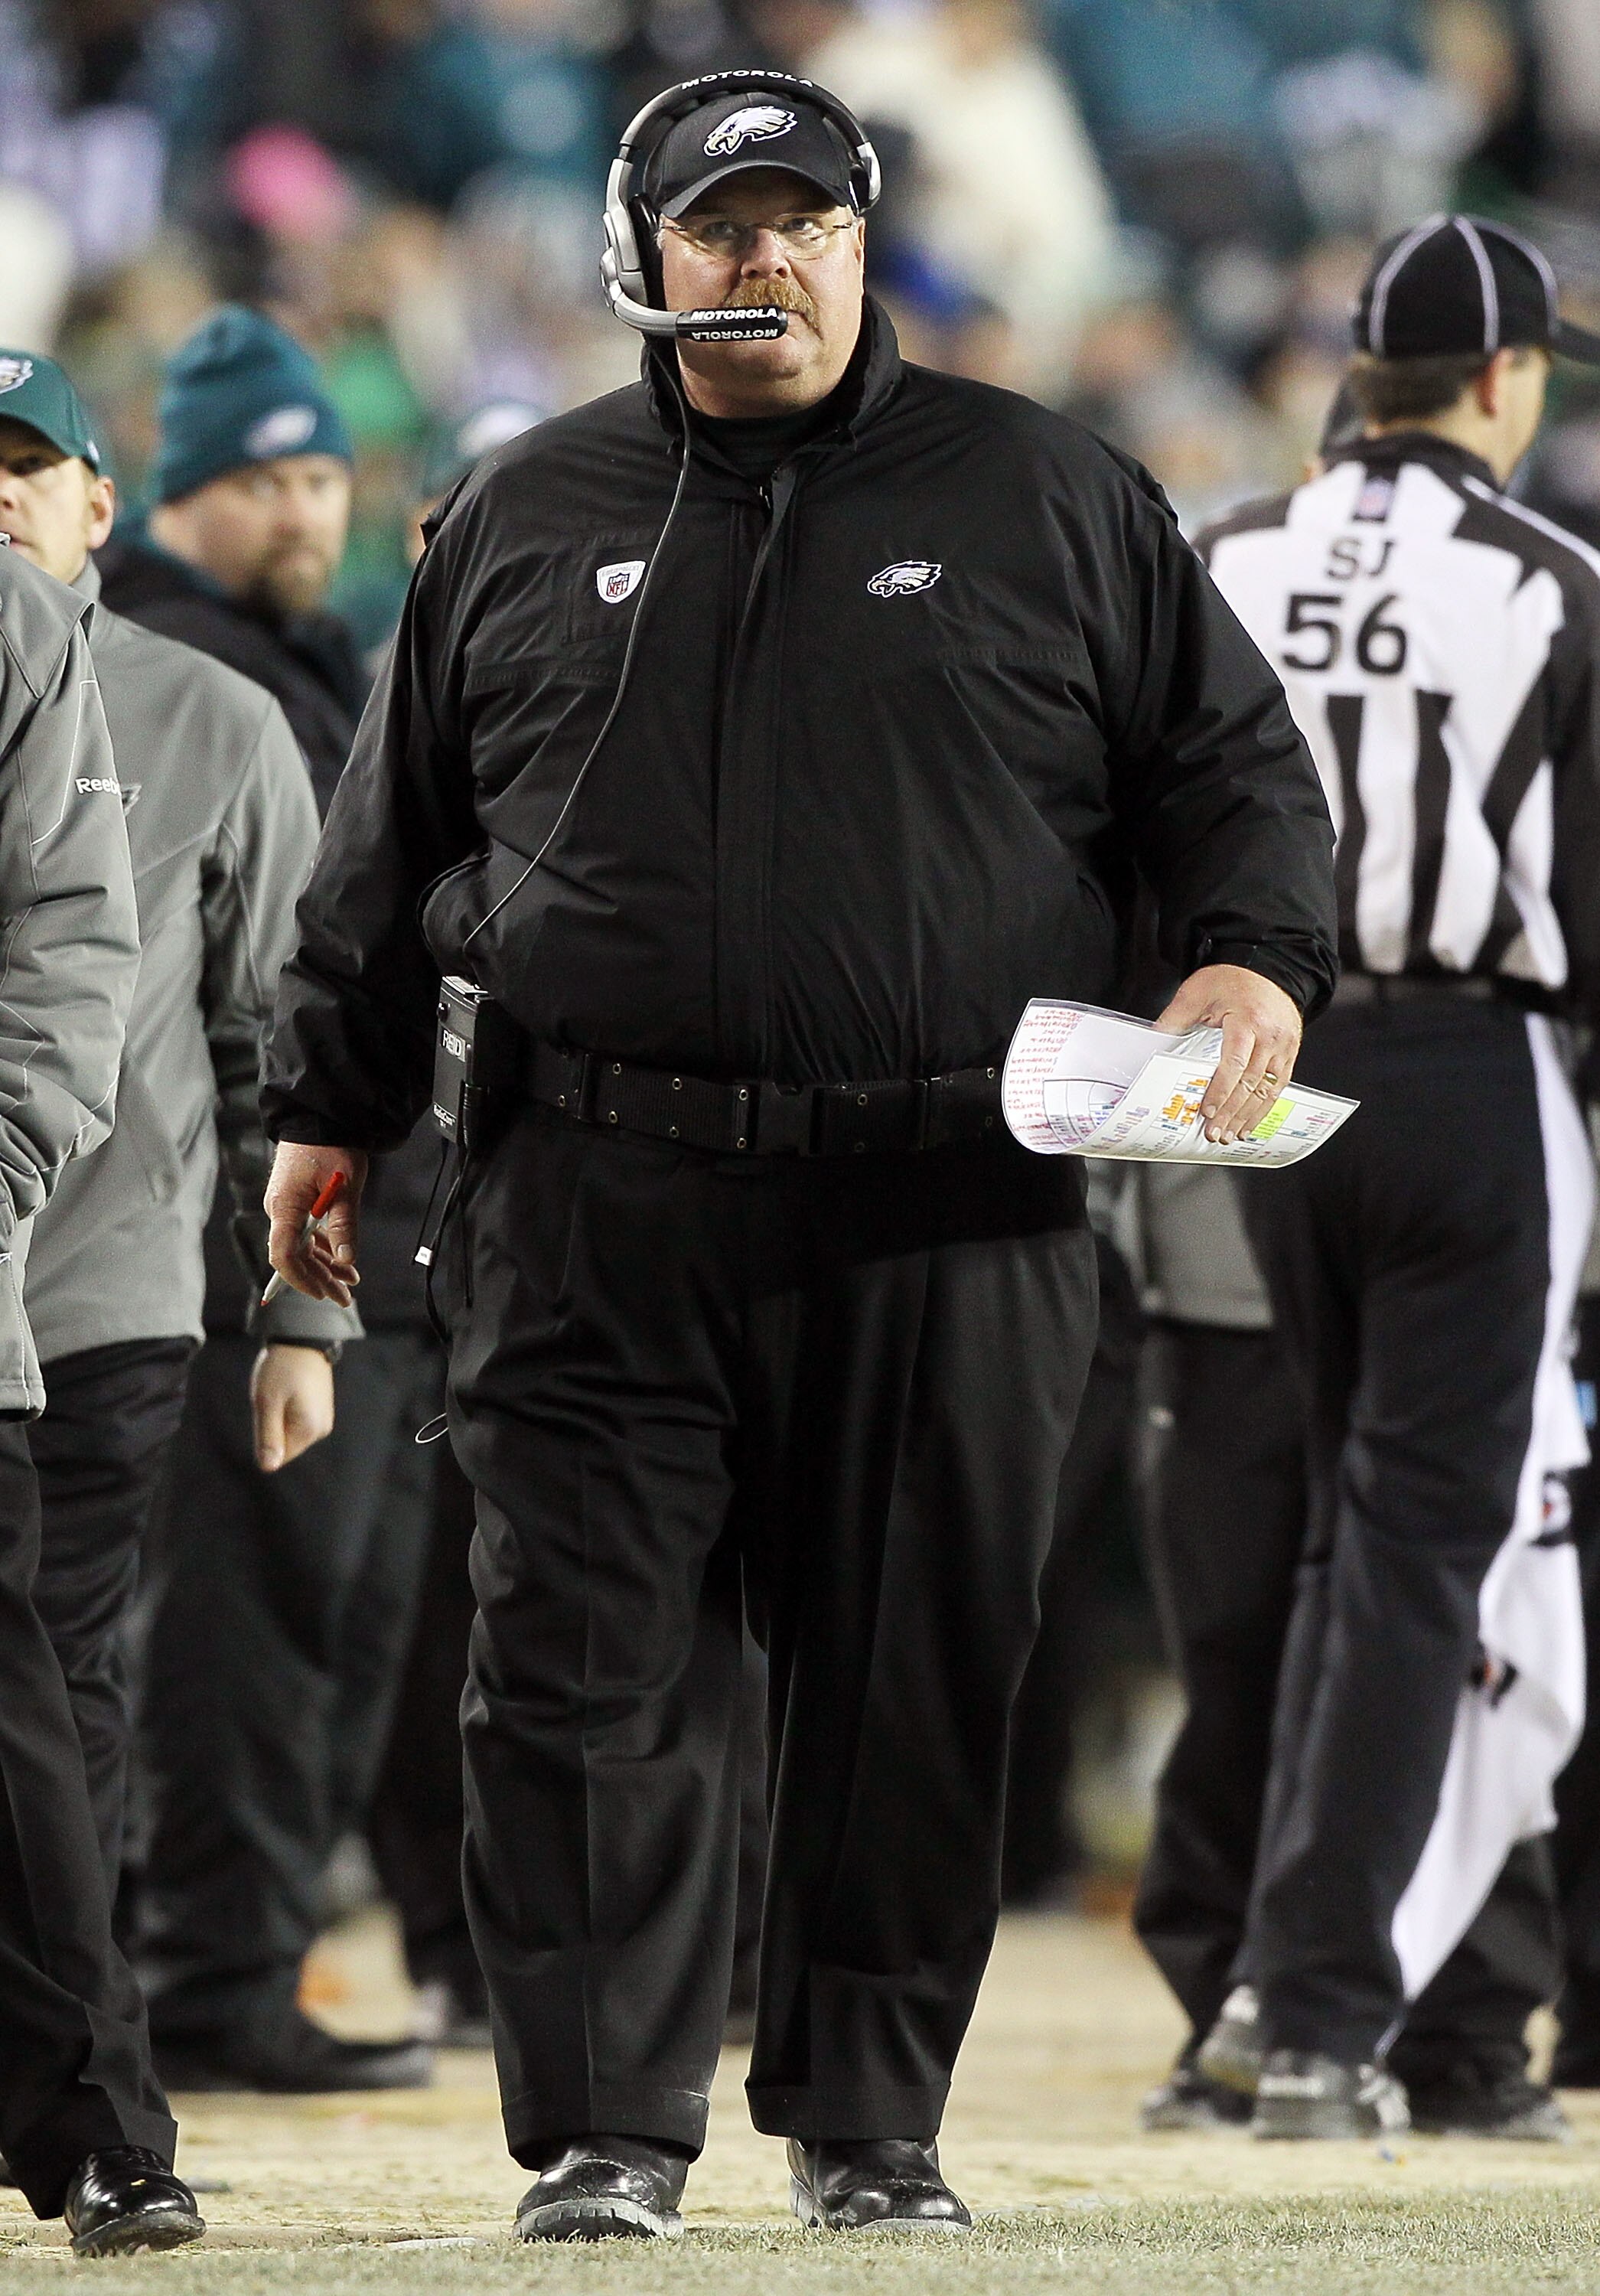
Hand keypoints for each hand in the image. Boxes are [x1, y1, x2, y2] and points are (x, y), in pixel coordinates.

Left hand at [251, 1343, 335, 1472]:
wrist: (303, 1338)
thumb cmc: (281, 1369)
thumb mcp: (267, 1403)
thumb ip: (268, 1437)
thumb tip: (268, 1468)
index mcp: (309, 1430)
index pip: (278, 1455)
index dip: (264, 1434)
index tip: (267, 1408)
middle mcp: (321, 1429)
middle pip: (285, 1444)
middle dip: (272, 1425)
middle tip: (273, 1397)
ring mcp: (324, 1419)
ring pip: (289, 1432)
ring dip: (279, 1415)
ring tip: (282, 1390)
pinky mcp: (322, 1409)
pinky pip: (297, 1421)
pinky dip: (287, 1408)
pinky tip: (289, 1388)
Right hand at [265, 1142, 367, 1304]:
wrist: (322, 1117)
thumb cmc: (332, 1147)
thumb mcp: (345, 1188)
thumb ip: (343, 1225)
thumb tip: (346, 1260)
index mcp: (285, 1208)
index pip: (283, 1255)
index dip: (301, 1279)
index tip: (321, 1293)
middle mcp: (281, 1210)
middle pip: (295, 1256)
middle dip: (319, 1280)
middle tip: (344, 1299)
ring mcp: (288, 1207)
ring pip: (303, 1247)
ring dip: (325, 1266)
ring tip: (349, 1283)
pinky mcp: (298, 1202)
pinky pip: (307, 1233)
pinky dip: (325, 1248)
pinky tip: (342, 1262)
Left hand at [1154, 964, 1302, 1144]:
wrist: (1268, 968)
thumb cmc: (1233, 979)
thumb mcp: (1197, 991)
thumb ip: (1175, 1018)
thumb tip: (1153, 1043)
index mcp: (1247, 1020)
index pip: (1235, 1063)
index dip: (1221, 1090)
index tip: (1208, 1110)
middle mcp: (1270, 1035)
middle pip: (1251, 1082)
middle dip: (1231, 1112)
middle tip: (1215, 1132)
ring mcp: (1284, 1046)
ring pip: (1267, 1089)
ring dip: (1248, 1116)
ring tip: (1231, 1134)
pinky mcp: (1289, 1053)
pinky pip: (1278, 1085)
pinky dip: (1264, 1107)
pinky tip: (1250, 1121)